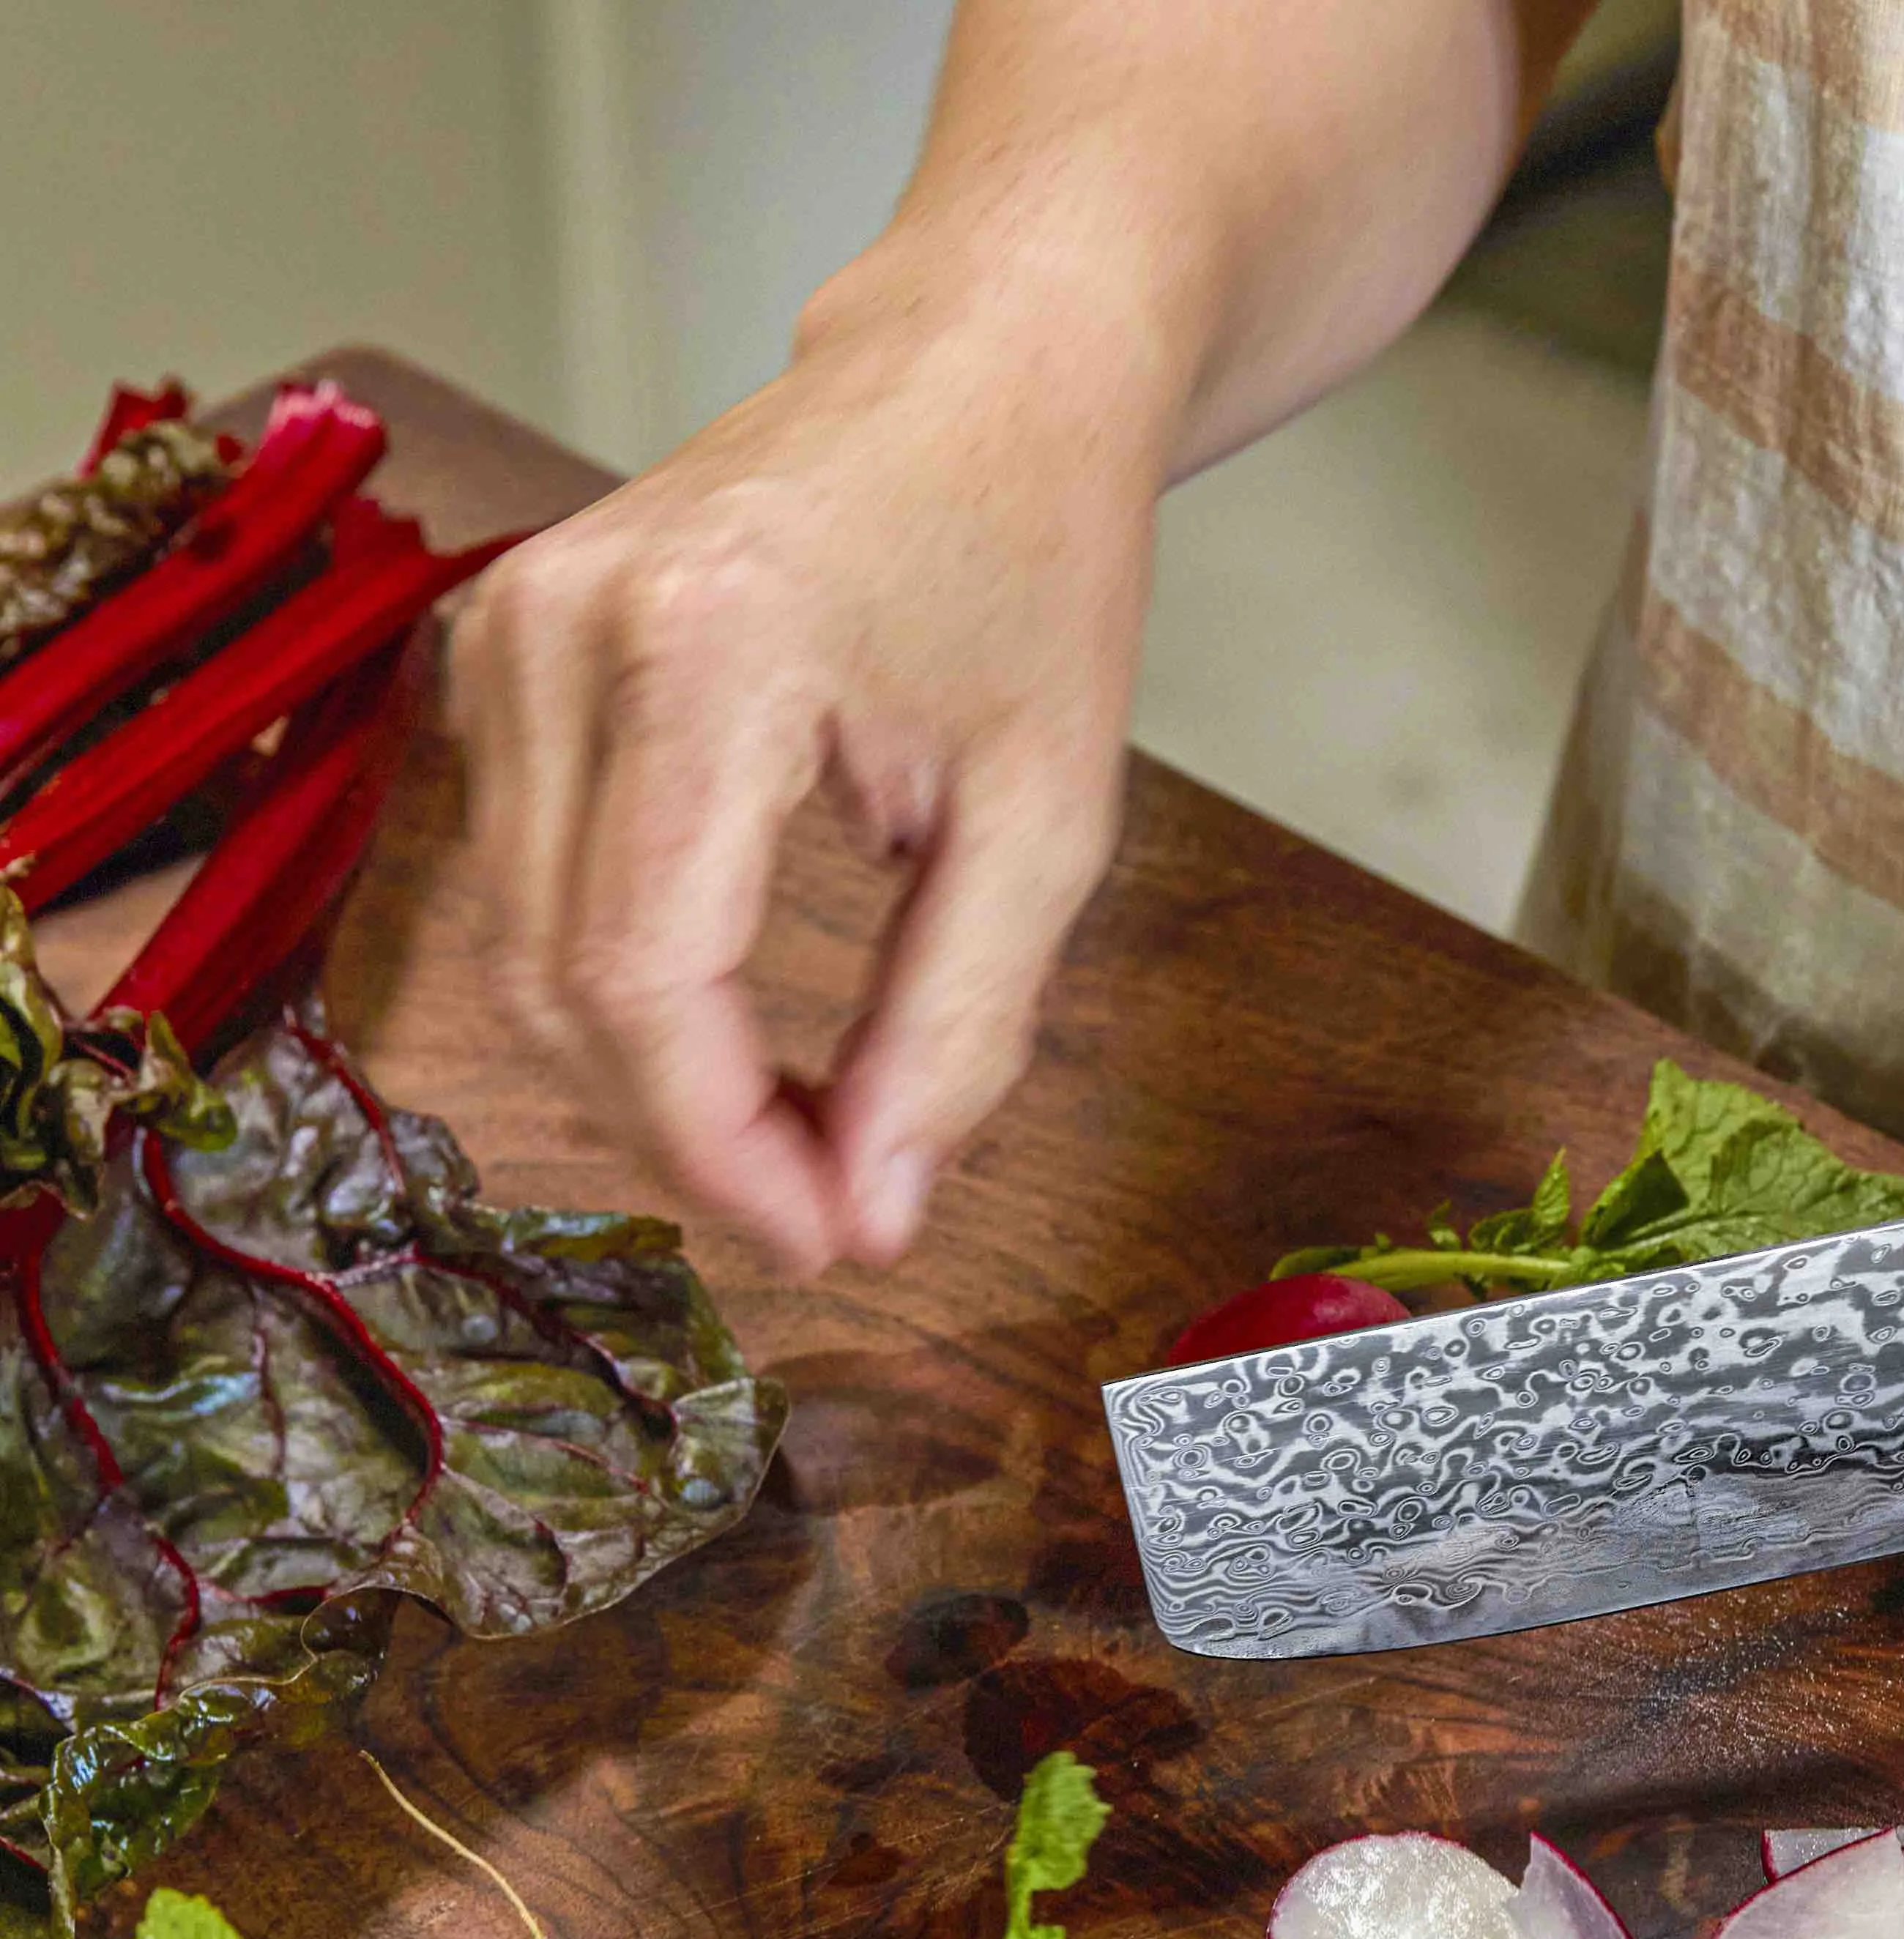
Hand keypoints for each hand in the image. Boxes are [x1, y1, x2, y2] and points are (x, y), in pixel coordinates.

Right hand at [448, 240, 1170, 1274]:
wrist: (974, 376)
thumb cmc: (1030, 567)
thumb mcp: (1048, 818)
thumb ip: (957, 1029)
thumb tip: (872, 1216)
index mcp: (704, 648)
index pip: (644, 976)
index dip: (722, 1150)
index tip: (832, 1240)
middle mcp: (558, 627)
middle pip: (560, 986)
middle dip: (691, 1140)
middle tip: (836, 1213)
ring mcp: (503, 630)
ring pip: (521, 957)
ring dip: (653, 1088)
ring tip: (807, 1140)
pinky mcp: (498, 657)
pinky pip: (527, 890)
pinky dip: (626, 1003)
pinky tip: (739, 1050)